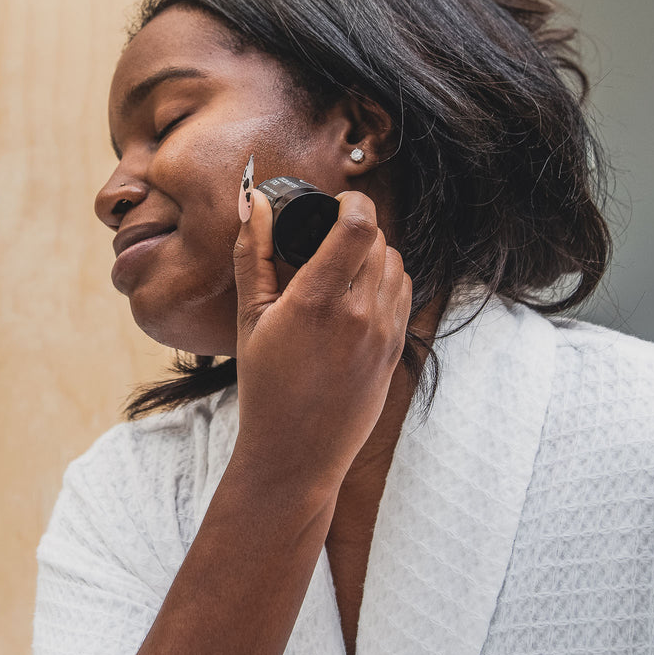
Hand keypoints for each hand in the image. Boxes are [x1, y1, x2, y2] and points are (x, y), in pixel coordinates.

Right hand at [233, 188, 411, 490]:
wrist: (297, 454)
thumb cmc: (265, 388)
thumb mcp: (250, 319)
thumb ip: (253, 255)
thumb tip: (257, 204)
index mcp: (318, 301)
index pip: (359, 224)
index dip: (352, 201)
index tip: (335, 203)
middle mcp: (360, 314)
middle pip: (379, 239)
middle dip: (356, 227)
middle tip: (329, 237)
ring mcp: (384, 334)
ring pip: (396, 264)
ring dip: (374, 253)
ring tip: (343, 266)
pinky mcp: (396, 351)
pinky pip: (403, 294)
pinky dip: (386, 281)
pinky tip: (359, 293)